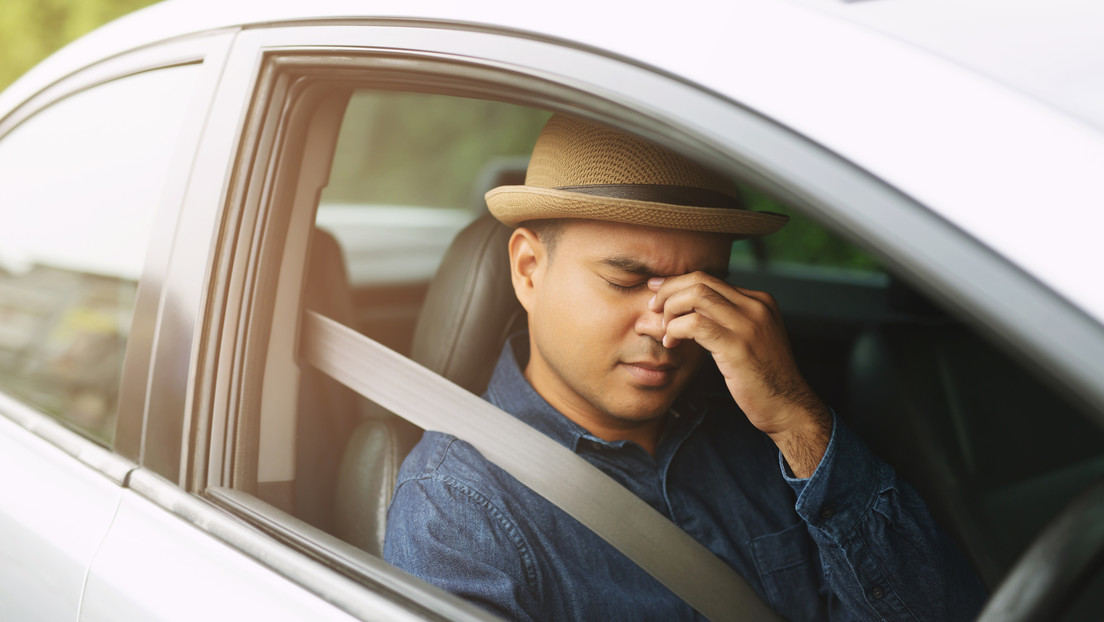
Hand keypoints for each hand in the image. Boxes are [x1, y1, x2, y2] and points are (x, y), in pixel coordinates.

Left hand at [648, 273, 830, 476]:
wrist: (788, 406)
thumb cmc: (763, 377)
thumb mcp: (751, 338)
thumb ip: (729, 319)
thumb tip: (691, 307)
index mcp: (759, 301)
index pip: (709, 279)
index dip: (677, 283)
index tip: (656, 291)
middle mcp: (756, 306)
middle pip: (700, 281)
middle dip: (668, 292)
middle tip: (652, 308)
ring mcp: (749, 324)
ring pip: (695, 296)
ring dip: (670, 310)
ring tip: (663, 330)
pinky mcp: (737, 346)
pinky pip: (695, 324)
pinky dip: (675, 329)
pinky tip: (671, 342)